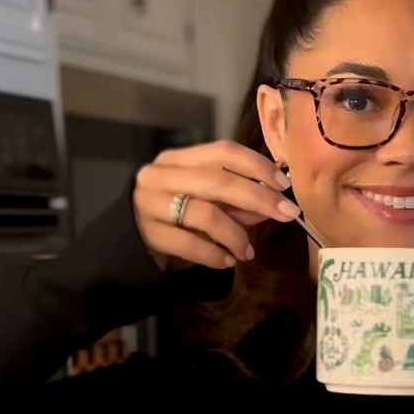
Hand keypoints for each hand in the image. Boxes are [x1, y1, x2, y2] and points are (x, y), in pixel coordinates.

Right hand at [133, 140, 301, 270]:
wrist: (128, 242)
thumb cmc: (174, 217)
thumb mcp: (207, 203)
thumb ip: (238, 202)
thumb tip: (275, 203)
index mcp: (177, 158)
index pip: (222, 151)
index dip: (257, 166)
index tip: (284, 185)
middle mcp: (160, 175)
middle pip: (217, 180)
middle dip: (258, 197)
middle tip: (286, 215)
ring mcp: (150, 203)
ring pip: (205, 213)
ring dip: (236, 235)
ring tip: (248, 253)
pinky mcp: (147, 233)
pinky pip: (189, 243)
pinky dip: (214, 255)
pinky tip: (227, 261)